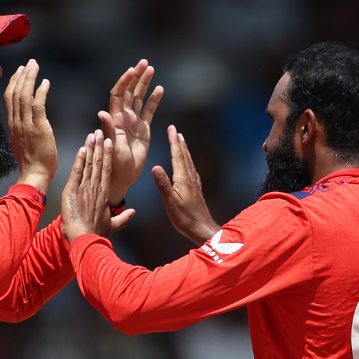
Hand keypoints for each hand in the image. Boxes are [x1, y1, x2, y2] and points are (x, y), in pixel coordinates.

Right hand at [4, 60, 55, 192]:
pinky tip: (45, 83)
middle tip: (30, 63)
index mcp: (12, 124)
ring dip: (30, 78)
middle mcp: (17, 122)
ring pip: (24, 95)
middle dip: (22, 75)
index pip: (9, 98)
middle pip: (15, 92)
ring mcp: (26, 124)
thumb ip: (21, 128)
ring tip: (35, 66)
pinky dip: (41, 92)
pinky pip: (38, 105)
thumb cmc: (32, 161)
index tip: (19, 71)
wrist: (35, 174)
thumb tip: (22, 119)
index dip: (14, 82)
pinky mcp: (39, 128)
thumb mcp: (21, 141)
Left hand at [61, 130, 135, 242]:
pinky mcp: (72, 191)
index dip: (108, 155)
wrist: (84, 239)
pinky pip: (76, 172)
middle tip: (100, 131)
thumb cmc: (98, 234)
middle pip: (99, 162)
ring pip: (88, 164)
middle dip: (99, 146)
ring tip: (92, 134)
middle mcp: (96, 188)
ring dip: (90, 148)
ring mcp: (84, 188)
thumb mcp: (113, 226)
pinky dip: (79, 160)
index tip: (109, 142)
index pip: (107, 170)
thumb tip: (133, 212)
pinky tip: (81, 148)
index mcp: (105, 194)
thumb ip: (124, 218)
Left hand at [101, 60, 163, 205]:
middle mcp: (124, 116)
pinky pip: (149, 110)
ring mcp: (134, 121)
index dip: (124, 82)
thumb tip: (101, 113)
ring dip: (145, 83)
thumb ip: (108, 129)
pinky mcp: (144, 128)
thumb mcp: (110, 146)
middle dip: (136, 76)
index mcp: (115, 118)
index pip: (118, 94)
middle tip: (144, 63)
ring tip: (151, 69)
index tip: (132, 71)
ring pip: (139, 97)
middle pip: (129, 91)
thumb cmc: (113, 162)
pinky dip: (154, 99)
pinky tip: (160, 89)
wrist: (122, 175)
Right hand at [153, 125, 219, 243]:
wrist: (202, 229)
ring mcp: (195, 184)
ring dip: (184, 150)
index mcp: (183, 179)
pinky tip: (188, 165)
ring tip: (181, 142)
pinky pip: (192, 170)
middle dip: (179, 142)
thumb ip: (163, 184)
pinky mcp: (196, 190)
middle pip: (184, 156)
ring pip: (189, 162)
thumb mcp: (170, 202)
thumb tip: (155, 167)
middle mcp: (190, 179)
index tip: (171, 129)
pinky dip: (188, 162)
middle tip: (175, 130)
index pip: (177, 155)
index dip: (173, 141)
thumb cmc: (185, 218)